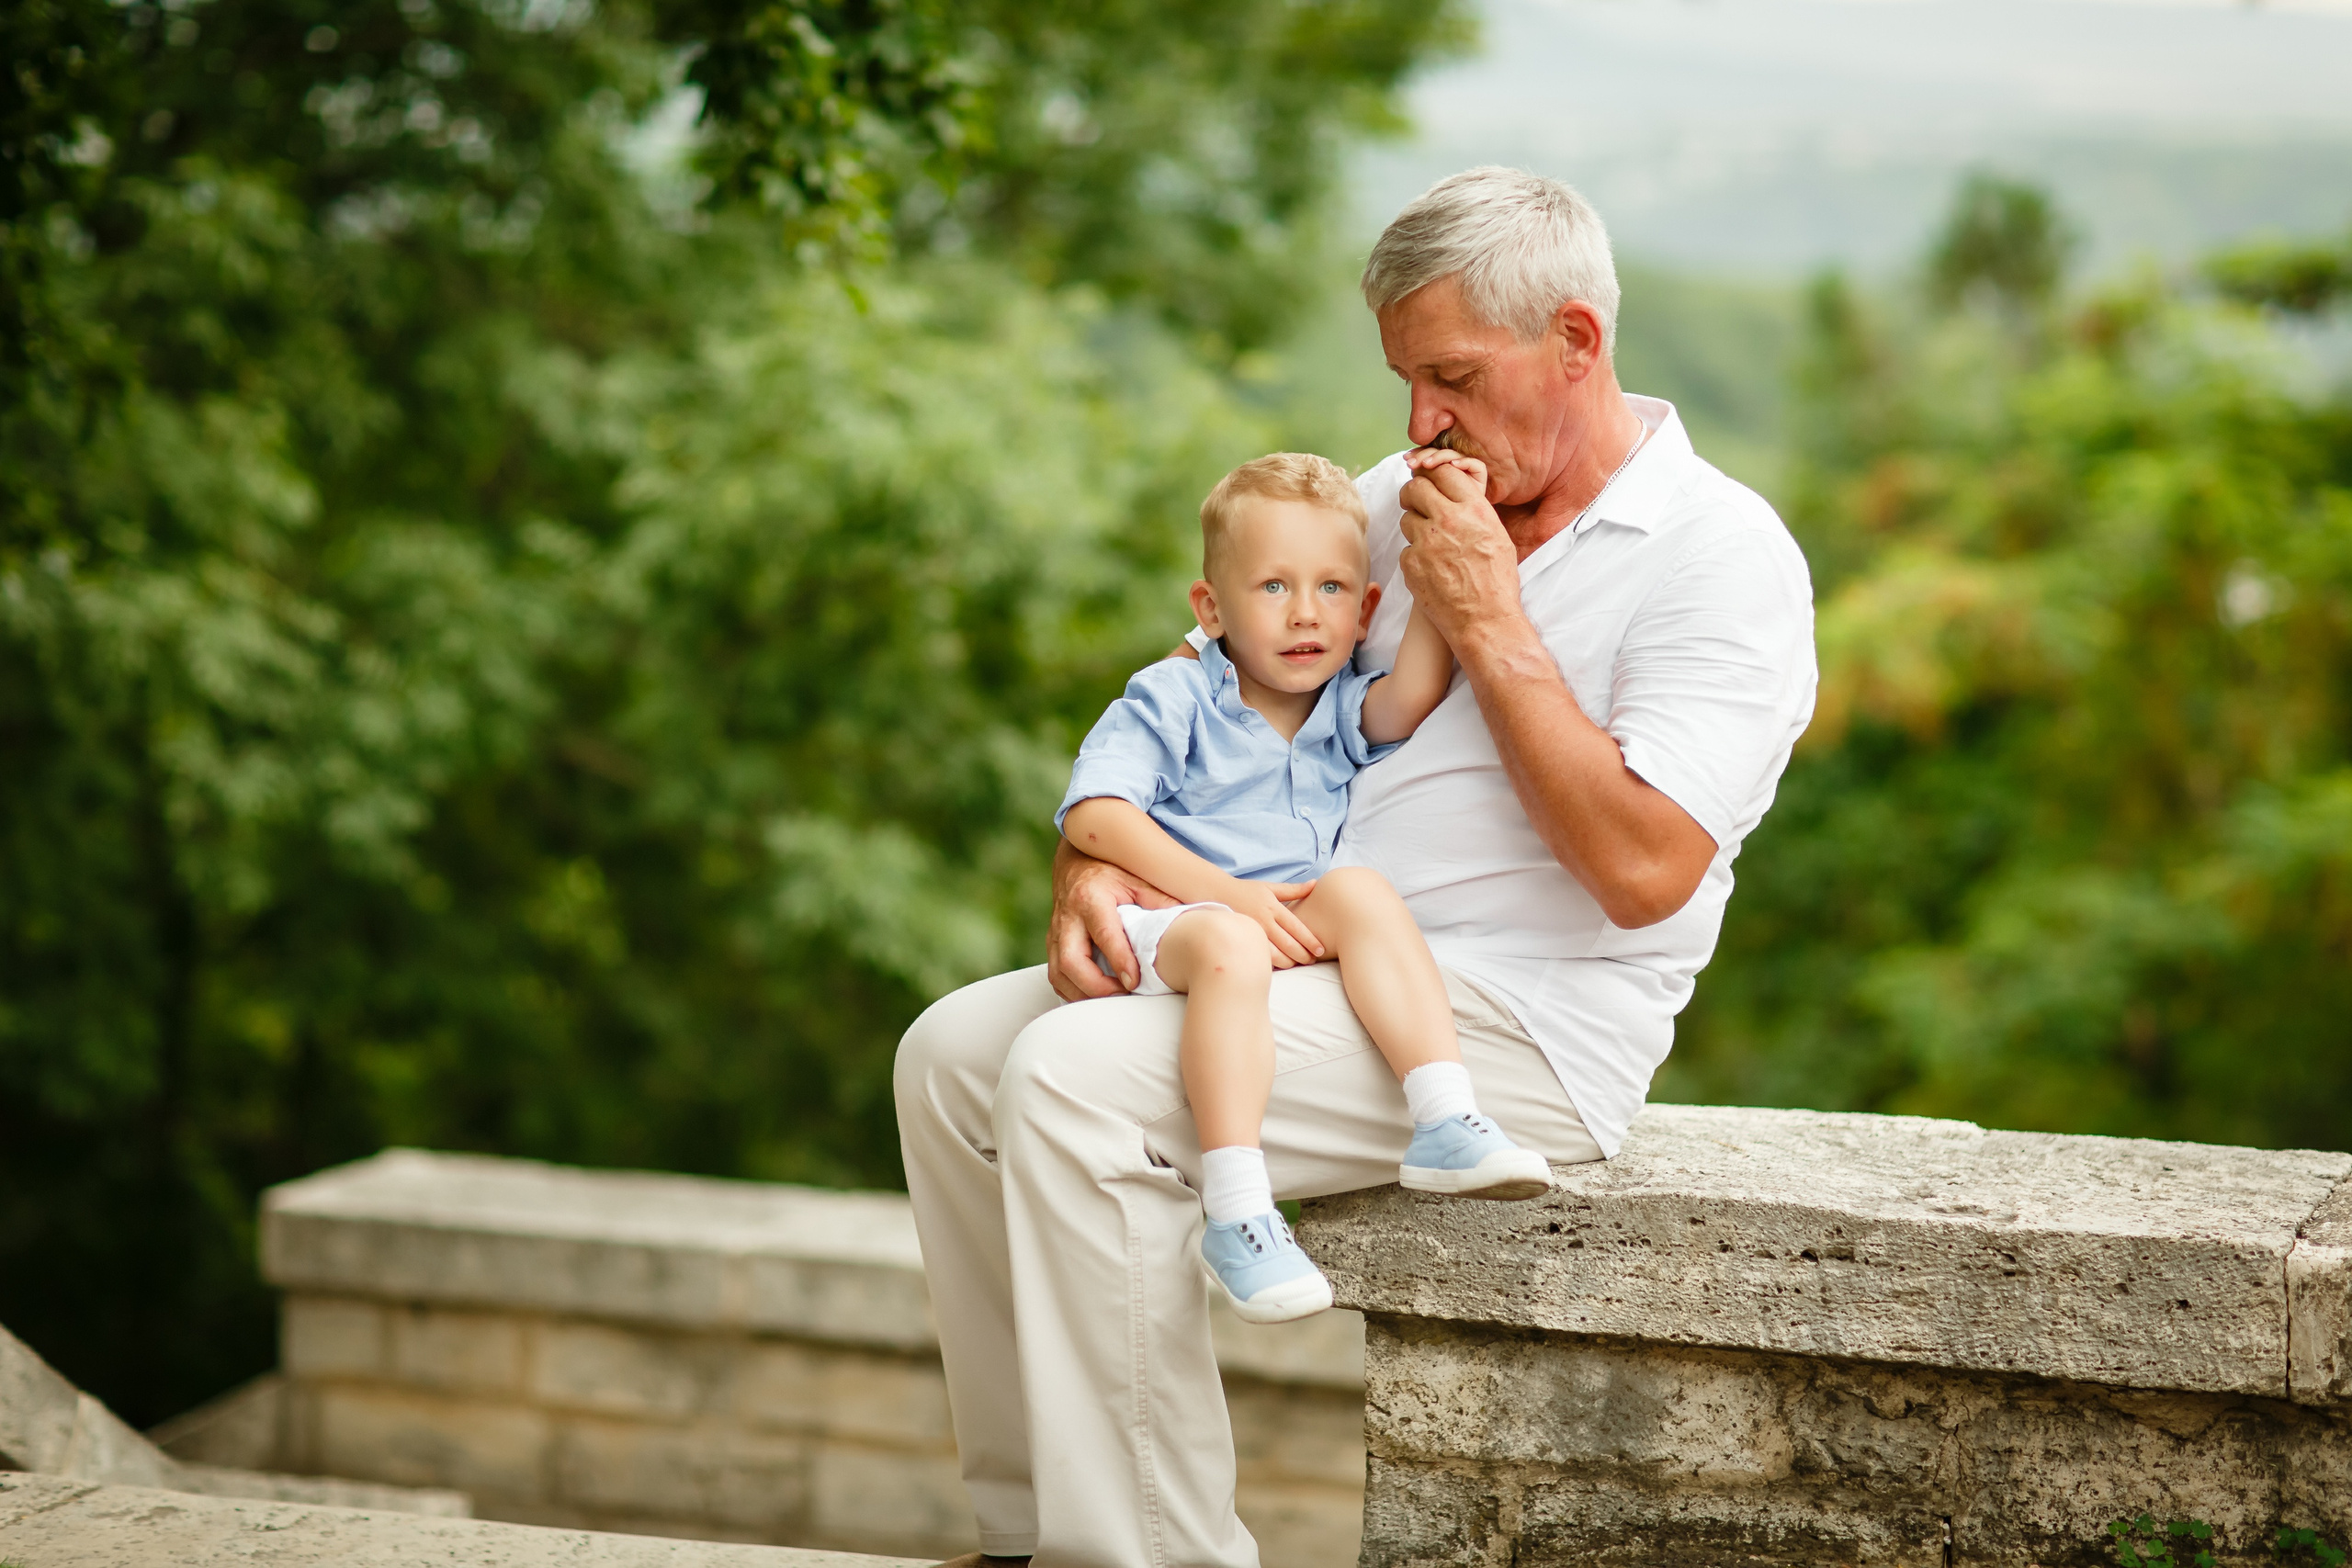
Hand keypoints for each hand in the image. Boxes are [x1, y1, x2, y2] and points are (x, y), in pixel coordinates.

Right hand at [1049, 842, 1179, 1000]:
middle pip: (1071, 961)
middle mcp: (1068, 917)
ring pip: (1059, 974)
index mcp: (1090, 897)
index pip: (1104, 935)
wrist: (1077, 861)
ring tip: (1113, 1001)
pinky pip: (1056, 977)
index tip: (1135, 982)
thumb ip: (1160, 902)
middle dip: (1096, 987)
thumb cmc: (1113, 871)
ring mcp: (1055, 933)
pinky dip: (1074, 992)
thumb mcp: (1138, 879)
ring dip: (1084, 995)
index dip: (1120, 961)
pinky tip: (1096, 997)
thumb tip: (1188, 928)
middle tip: (1123, 995)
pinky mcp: (1052, 944)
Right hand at [1216, 876, 1323, 967]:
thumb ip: (1293, 889)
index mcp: (1273, 908)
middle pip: (1289, 944)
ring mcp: (1253, 933)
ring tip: (1298, 964)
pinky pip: (1260, 957)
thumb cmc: (1245, 891)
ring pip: (1275, 955)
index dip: (1310, 941)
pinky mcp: (1243, 942)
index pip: (1297, 928)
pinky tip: (1280, 965)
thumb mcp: (1269, 887)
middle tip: (1313, 960)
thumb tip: (1315, 883)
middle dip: (1303, 955)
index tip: (1320, 949)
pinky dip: (1272, 964)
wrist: (1214, 894)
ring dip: (1289, 962)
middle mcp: (1264, 922)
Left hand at [1397, 452, 1522, 644]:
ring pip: (1406, 519)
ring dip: (1415, 527)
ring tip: (1433, 546)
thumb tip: (1455, 495)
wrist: (1484, 620)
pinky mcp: (1411, 564)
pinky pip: (1406, 549)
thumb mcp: (1498, 536)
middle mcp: (1448, 520)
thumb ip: (1474, 512)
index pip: (1442, 471)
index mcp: (1474, 509)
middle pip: (1414, 488)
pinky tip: (1432, 570)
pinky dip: (1415, 557)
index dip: (1432, 475)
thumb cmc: (1497, 582)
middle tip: (1415, 502)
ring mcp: (1426, 542)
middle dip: (1413, 493)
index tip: (1428, 481)